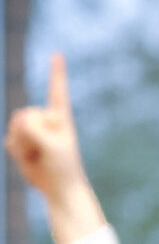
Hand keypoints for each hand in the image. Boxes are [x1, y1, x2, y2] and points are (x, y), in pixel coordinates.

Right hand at [3, 53, 106, 243]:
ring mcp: (32, 130)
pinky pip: (10, 140)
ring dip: (24, 144)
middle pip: (25, 114)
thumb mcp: (52, 147)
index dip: (56, 72)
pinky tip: (30, 159)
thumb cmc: (63, 168)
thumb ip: (35, 129)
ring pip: (15, 126)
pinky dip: (18, 151)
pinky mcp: (21, 141)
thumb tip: (20, 119)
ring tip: (39, 155)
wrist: (59, 189)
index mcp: (61, 118)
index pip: (57, 91)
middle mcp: (46, 120)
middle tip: (45, 151)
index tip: (58, 54)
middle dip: (31, 134)